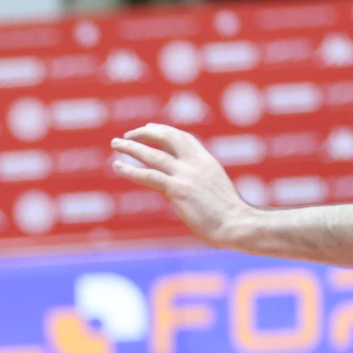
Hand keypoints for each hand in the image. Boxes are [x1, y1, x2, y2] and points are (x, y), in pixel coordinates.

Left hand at [109, 124, 254, 245]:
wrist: (238, 223)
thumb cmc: (229, 215)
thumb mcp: (216, 189)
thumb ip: (201, 182)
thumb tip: (190, 188)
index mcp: (206, 161)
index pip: (183, 138)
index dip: (164, 131)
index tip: (149, 128)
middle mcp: (195, 163)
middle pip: (166, 137)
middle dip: (144, 133)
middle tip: (127, 136)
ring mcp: (186, 175)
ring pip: (153, 154)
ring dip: (131, 147)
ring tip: (115, 144)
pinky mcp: (178, 190)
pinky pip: (149, 176)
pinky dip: (131, 170)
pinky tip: (118, 166)